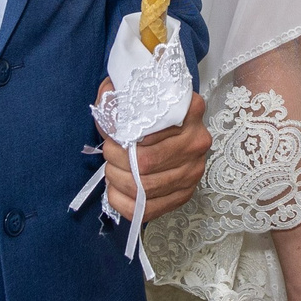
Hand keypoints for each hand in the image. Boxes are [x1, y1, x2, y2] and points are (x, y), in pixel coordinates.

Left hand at [98, 87, 210, 219]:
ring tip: (110, 171)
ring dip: (119, 181)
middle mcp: (197, 141)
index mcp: (190, 110)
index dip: (124, 138)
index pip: (152, 131)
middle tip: (108, 154)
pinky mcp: (186, 192)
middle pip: (147, 162)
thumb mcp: (136, 92)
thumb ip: (119, 96)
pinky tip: (115, 192)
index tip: (112, 137)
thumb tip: (103, 111)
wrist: (173, 121)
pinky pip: (152, 209)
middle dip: (116, 161)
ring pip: (147, 187)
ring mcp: (194, 170)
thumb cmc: (151, 109)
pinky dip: (125, 204)